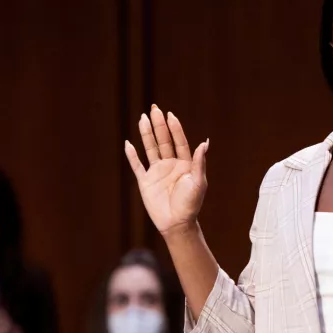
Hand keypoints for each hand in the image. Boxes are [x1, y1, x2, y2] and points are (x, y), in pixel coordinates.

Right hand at [124, 105, 208, 237]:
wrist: (177, 223)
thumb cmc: (191, 204)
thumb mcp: (198, 182)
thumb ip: (199, 162)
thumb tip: (204, 143)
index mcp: (184, 164)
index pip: (179, 142)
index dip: (175, 129)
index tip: (170, 115)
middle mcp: (170, 165)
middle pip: (163, 141)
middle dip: (159, 125)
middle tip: (154, 109)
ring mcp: (157, 172)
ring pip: (150, 149)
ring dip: (146, 134)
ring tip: (143, 118)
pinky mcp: (145, 182)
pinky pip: (137, 166)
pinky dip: (132, 156)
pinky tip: (129, 144)